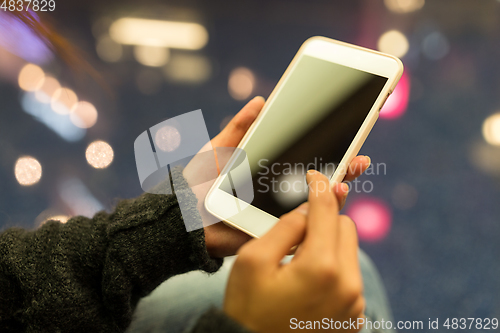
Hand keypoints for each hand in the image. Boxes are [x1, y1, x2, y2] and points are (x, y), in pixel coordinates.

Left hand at [184, 96, 370, 257]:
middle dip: (343, 168)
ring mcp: (279, 213)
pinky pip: (304, 225)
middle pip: (317, 181)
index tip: (348, 136)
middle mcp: (278, 192)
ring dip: (338, 189)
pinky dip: (322, 213)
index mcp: (268, 170)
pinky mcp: (275, 232)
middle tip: (359, 157)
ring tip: (349, 173)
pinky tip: (333, 197)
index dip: (326, 150)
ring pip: (317, 203)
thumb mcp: (220, 147)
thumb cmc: (197, 181)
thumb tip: (261, 100)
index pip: (305, 159)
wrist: (181, 214)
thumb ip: (239, 126)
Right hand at [224, 170, 363, 332]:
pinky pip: (349, 276)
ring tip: (299, 261)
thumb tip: (309, 209)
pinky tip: (308, 280)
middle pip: (346, 227)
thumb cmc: (247, 309)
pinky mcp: (354, 316)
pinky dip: (332, 268)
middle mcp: (348, 286)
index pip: (328, 210)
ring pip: (349, 250)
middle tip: (298, 230)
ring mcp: (354, 304)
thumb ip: (285, 227)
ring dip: (328, 244)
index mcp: (321, 268)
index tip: (316, 175)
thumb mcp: (252, 260)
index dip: (320, 187)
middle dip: (324, 220)